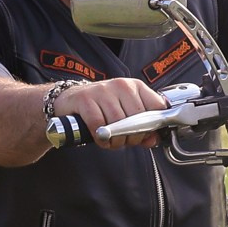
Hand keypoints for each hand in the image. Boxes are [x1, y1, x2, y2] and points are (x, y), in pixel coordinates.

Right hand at [53, 76, 167, 150]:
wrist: (71, 100)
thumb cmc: (102, 108)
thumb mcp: (126, 114)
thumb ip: (143, 128)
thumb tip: (154, 140)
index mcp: (136, 86)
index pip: (157, 106)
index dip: (153, 125)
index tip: (145, 133)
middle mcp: (121, 85)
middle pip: (138, 118)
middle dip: (133, 136)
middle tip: (125, 141)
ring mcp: (102, 91)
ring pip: (118, 123)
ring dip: (116, 139)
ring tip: (112, 140)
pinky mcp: (85, 99)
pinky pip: (98, 124)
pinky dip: (101, 137)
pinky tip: (100, 138)